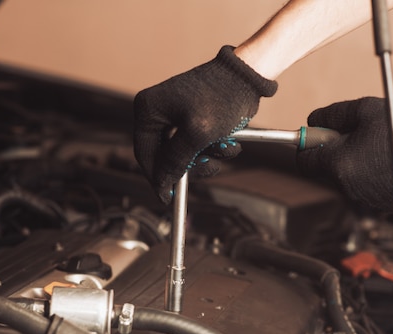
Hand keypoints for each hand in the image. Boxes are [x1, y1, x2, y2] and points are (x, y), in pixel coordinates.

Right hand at [133, 46, 276, 202]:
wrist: (248, 77)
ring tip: (226, 146)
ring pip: (185, 155)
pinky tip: (230, 140)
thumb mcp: (198, 134)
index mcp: (148, 110)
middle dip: (192, 164)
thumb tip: (162, 181)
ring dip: (209, 158)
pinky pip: (199, 147)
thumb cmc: (222, 97)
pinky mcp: (193, 121)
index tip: (167, 197)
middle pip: (166, 157)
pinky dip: (216, 150)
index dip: (156, 178)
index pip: (144, 153)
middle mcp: (158, 113)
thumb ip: (177, 160)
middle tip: (209, 165)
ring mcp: (175, 117)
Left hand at [297, 97, 392, 210]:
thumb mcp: (366, 109)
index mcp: (339, 163)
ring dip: (357, 162)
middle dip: (337, 151)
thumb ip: (333, 115)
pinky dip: (374, 175)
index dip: (307, 146)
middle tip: (361, 133)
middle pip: (328, 168)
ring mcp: (364, 198)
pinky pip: (368, 187)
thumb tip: (313, 121)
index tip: (316, 135)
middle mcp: (347, 186)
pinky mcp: (381, 204)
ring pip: (349, 177)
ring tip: (383, 146)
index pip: (304, 161)